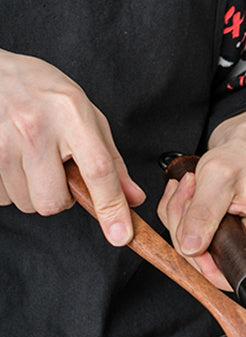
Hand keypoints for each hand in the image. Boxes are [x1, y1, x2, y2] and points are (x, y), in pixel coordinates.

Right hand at [0, 49, 144, 245]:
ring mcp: (1, 140)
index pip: (97, 170)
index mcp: (70, 114)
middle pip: (54, 202)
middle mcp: (34, 126)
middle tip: (56, 170)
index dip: (111, 207)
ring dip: (34, 191)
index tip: (119, 235)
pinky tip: (13, 161)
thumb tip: (133, 198)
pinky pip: (2, 196)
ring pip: (27, 203)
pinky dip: (10, 187)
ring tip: (32, 159)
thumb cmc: (43, 94)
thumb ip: (112, 160)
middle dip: (60, 196)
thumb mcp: (86, 116)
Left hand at [157, 108, 245, 291]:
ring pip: (205, 255)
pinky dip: (188, 223)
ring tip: (188, 190)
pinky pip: (205, 245)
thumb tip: (191, 247)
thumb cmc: (242, 157)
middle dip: (186, 233)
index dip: (203, 263)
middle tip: (184, 194)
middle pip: (215, 265)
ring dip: (183, 224)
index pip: (234, 274)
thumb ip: (203, 213)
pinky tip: (189, 199)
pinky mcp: (238, 242)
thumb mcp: (218, 177)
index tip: (187, 232)